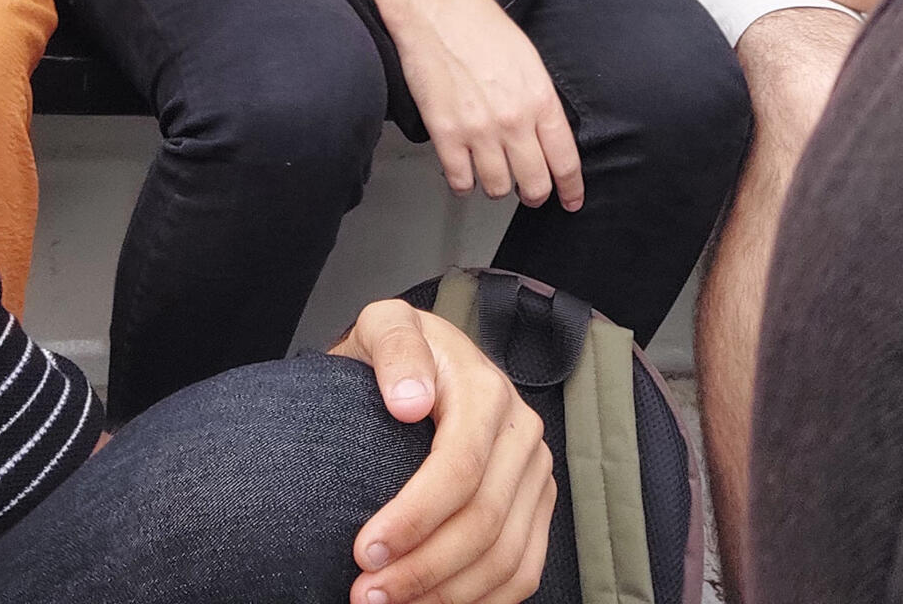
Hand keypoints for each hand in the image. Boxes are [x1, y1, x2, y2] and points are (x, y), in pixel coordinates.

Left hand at [330, 300, 554, 603]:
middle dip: (423, 569)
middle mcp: (522, 433)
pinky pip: (524, 570)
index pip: (460, 468)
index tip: (364, 550)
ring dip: (448, 594)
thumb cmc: (397, 352)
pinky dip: (481, 601)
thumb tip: (408, 401)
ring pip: (507, 557)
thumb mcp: (384, 326)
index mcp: (487, 391)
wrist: (429, 360)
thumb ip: (394, 348)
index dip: (414, 517)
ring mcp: (535, 473)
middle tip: (366, 594)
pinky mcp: (537, 505)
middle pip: (485, 522)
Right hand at [390, 0, 583, 211]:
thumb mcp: (527, 58)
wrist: (434, 9)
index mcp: (539, 98)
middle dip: (534, 194)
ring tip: (491, 174)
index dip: (570, 188)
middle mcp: (513, 120)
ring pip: (497, 188)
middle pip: (534, 183)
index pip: (565, 159)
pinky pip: (460, 180)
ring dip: (496, 186)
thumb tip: (543, 130)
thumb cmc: (477, 23)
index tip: (570, 199)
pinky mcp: (445, 134)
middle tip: (530, 192)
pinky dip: (463, 183)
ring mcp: (479, 130)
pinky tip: (463, 172)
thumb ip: (538, 99)